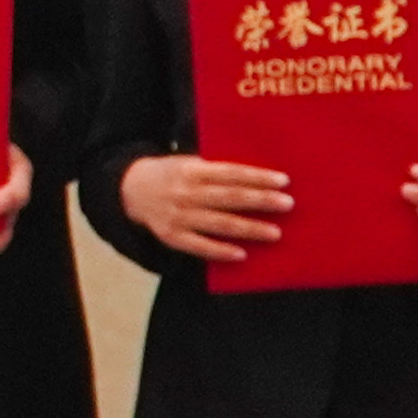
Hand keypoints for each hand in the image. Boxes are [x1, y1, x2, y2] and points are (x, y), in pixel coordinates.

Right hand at [120, 152, 292, 264]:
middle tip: (287, 204)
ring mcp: (178, 216)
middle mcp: (186, 193)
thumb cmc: (172, 175)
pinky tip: (242, 255)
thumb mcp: (189, 162)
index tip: (283, 181)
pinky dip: (220, 251)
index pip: (231, 173)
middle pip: (228, 198)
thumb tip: (257, 179)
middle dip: (260, 200)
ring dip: (248, 228)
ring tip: (275, 233)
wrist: (130, 190)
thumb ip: (216, 170)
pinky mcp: (171, 237)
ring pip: (219, 224)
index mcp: (192, 169)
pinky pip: (199, 246)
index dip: (257, 176)